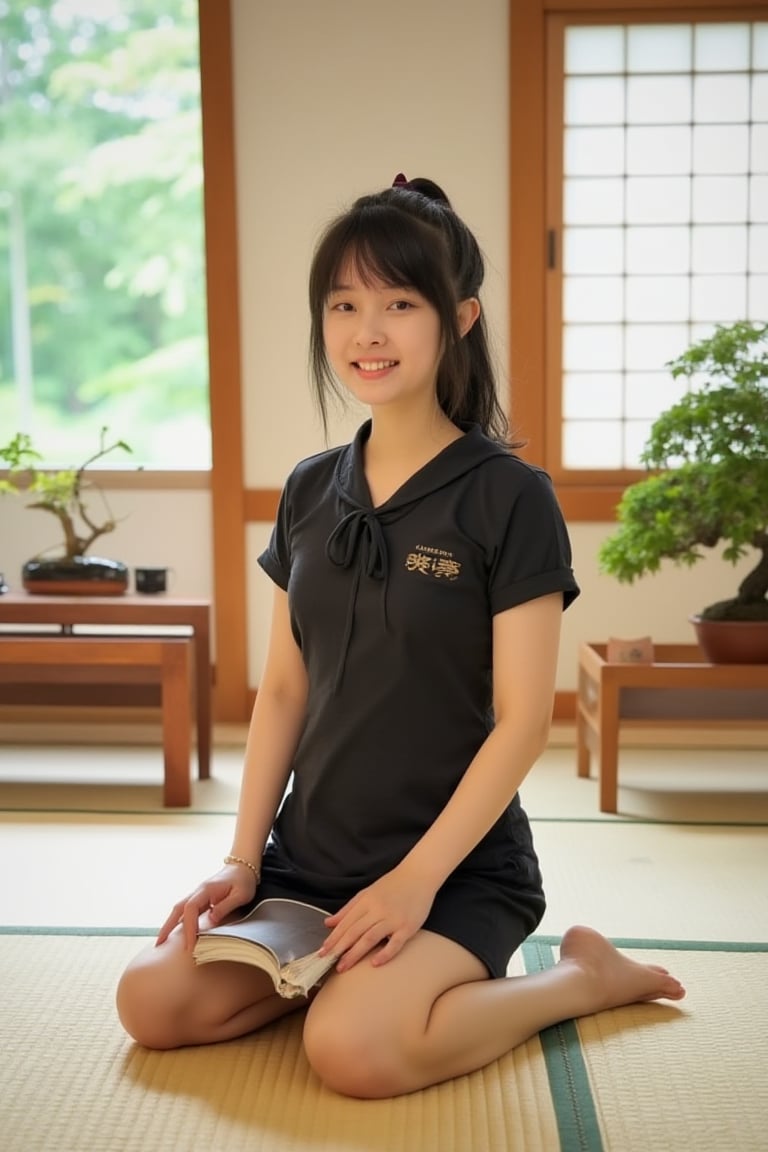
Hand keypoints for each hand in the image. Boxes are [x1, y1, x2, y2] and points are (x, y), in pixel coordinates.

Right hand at [155, 862, 258, 950]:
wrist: (243, 867)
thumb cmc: (244, 881)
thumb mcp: (241, 894)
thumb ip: (226, 906)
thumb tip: (210, 920)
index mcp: (206, 889)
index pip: (191, 909)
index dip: (188, 927)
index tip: (189, 944)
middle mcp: (198, 891)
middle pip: (178, 908)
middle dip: (167, 926)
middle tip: (158, 944)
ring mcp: (198, 895)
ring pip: (179, 910)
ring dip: (169, 925)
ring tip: (161, 942)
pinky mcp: (200, 900)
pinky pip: (185, 912)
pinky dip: (178, 922)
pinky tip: (175, 934)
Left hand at [320, 868, 434, 971]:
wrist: (419, 875)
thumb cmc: (393, 884)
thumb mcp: (367, 892)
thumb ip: (348, 909)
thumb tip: (328, 923)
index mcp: (366, 901)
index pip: (346, 922)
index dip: (334, 937)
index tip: (323, 951)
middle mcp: (378, 909)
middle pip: (355, 931)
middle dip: (339, 948)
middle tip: (327, 962)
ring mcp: (393, 919)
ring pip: (370, 938)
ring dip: (355, 953)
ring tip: (343, 966)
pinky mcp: (408, 927)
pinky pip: (395, 943)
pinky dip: (384, 953)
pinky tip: (374, 963)